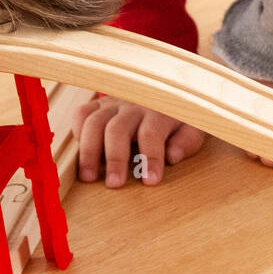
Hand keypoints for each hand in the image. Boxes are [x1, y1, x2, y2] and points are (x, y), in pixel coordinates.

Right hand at [74, 96, 205, 186]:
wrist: (168, 89)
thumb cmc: (179, 116)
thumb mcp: (194, 126)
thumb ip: (187, 141)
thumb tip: (173, 156)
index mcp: (160, 111)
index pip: (152, 133)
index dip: (150, 158)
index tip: (150, 181)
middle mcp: (134, 106)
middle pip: (117, 129)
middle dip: (115, 158)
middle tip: (114, 184)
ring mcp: (114, 104)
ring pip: (94, 122)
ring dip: (89, 151)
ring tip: (89, 178)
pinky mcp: (99, 105)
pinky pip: (82, 114)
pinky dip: (78, 133)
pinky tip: (81, 155)